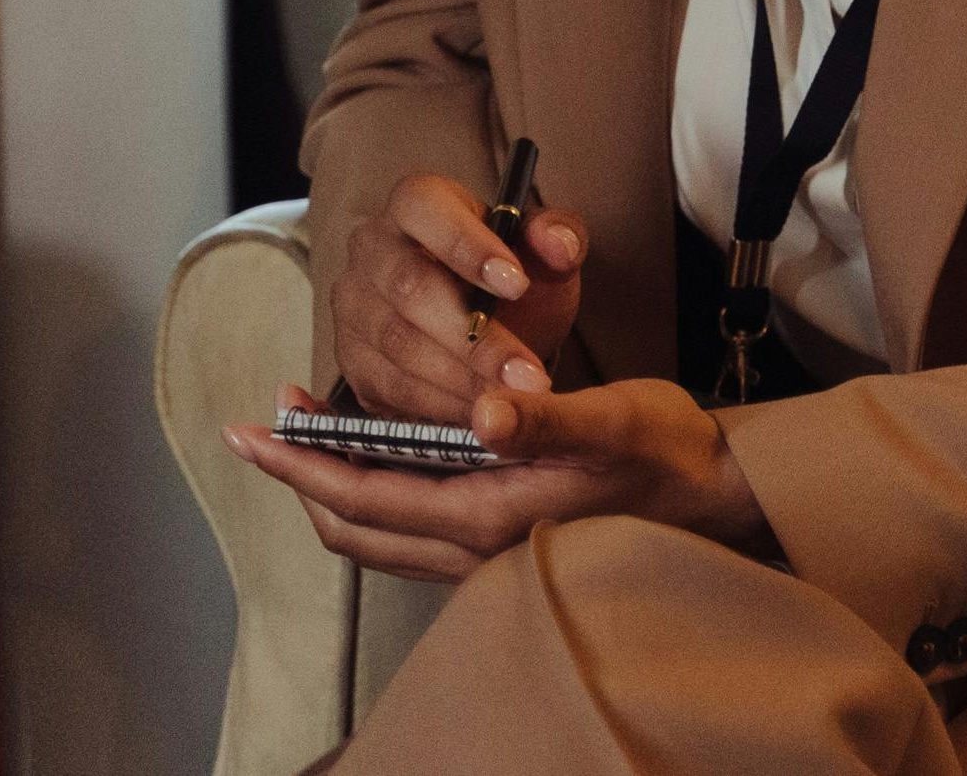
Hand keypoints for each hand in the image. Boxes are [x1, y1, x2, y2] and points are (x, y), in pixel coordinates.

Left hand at [223, 377, 777, 581]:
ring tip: (311, 432)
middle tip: (266, 424)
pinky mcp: (500, 541)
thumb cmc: (665, 451)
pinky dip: (374, 493)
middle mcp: (473, 547)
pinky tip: (385, 452)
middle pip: (353, 525)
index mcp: (487, 515)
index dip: (301, 464)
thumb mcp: (611, 419)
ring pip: (377, 533)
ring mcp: (485, 553)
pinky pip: (408, 528)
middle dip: (300, 475)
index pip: (364, 497)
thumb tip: (482, 413)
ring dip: (333, 485)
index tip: (253, 427)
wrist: (713, 493)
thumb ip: (544, 418)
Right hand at [329, 170, 589, 421]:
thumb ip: (559, 236)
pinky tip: (483, 418)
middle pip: (409, 287)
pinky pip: (388, 388)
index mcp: (416, 202)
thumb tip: (559, 245)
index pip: (424, 208)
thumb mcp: (545, 250)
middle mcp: (371, 249)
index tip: (518, 285)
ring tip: (517, 402)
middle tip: (528, 373)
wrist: (489, 322)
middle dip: (475, 338)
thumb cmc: (514, 275)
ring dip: (462, 380)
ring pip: (398, 345)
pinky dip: (438, 407)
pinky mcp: (352, 362)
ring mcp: (354, 308)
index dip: (468, 246)